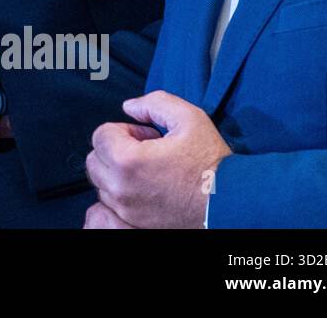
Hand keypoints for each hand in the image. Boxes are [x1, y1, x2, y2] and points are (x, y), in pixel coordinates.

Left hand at [84, 90, 230, 228]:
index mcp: (127, 161)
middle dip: (115, 150)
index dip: (125, 130)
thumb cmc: (210, 162)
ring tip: (150, 170)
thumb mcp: (189, 118)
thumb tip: (128, 107)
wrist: (232, 202)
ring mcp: (126, 210)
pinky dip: (120, 194)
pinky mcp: (134, 224)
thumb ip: (154, 103)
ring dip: (117, 172)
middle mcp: (120, 189)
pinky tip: (146, 188)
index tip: (147, 136)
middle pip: (95, 159)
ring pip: (101, 183)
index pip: (100, 135)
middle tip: (145, 151)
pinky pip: (109, 206)